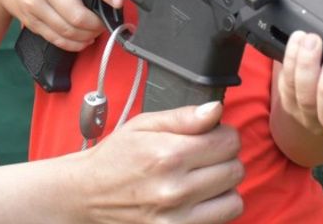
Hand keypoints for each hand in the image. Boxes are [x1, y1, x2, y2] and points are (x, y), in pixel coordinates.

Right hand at [0, 0, 123, 51]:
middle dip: (97, 23)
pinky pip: (56, 38)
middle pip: (76, 14)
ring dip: (88, 35)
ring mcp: (36, 5)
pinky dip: (73, 43)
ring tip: (95, 31)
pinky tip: (83, 40)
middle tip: (106, 21)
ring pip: (68, 30)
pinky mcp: (31, 20)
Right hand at [70, 102, 243, 222]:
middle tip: (203, 156)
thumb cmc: (115, 157)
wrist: (87, 194)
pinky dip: (215, 208)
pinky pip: (221, 220)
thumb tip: (215, 109)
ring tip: (201, 178)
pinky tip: (197, 197)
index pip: (228, 142)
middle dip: (224, 158)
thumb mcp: (143, 125)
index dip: (223, 134)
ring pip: (234, 199)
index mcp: (167, 155)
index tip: (212, 136)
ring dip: (223, 187)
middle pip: (235, 169)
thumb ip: (183, 117)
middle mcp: (175, 189)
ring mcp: (177, 217)